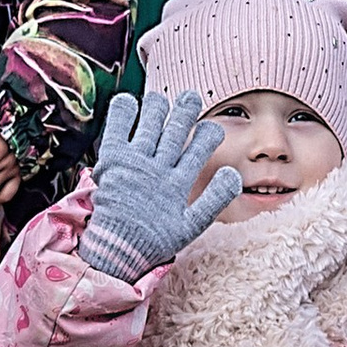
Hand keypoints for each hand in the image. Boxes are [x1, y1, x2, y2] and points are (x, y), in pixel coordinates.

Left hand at [76, 85, 240, 280]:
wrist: (115, 250)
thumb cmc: (155, 238)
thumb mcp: (192, 226)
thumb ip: (215, 200)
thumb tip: (234, 174)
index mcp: (178, 184)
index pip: (200, 148)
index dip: (210, 133)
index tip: (213, 129)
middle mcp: (157, 169)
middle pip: (177, 128)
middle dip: (187, 108)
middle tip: (190, 97)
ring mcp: (134, 162)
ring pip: (151, 121)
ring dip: (158, 106)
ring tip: (161, 100)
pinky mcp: (112, 159)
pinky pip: (118, 127)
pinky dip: (124, 111)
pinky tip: (129, 102)